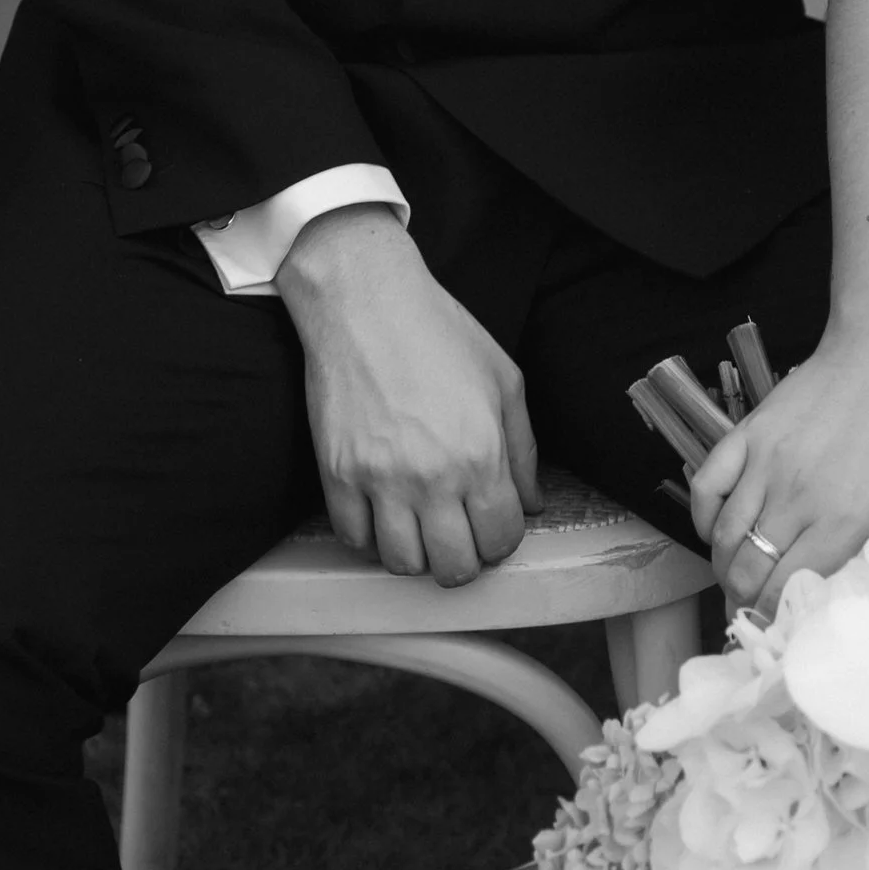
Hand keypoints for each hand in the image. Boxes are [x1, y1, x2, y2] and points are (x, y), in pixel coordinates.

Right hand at [277, 205, 539, 583]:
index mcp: (480, 454)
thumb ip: (522, 451)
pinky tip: (382, 512)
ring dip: (416, 555)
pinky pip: (353, 538)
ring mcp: (379, 479)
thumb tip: (532, 503)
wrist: (365, 302)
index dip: (502, 542)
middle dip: (464, 561)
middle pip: (453, 567)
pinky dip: (370, 537)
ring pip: (401, 563)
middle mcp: (431, 476)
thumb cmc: (439, 332)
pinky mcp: (336, 473)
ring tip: (420, 528)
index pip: (501, 540)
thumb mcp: (504, 382)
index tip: (492, 528)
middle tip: (459, 537)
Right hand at [689, 338, 868, 615]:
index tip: (778, 624)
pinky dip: (701, 517)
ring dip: (722, 566)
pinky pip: (706, 487)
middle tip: (751, 608)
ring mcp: (765, 464)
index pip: (787, 587)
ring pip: (722, 536)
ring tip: (733, 578)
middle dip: (743, 600)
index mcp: (841, 520)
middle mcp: (796, 498)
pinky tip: (714, 532)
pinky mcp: (747, 435)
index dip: (776, 615)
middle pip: (747, 571)